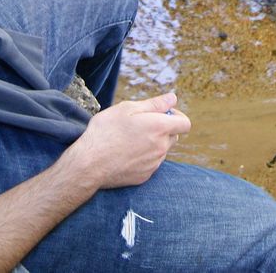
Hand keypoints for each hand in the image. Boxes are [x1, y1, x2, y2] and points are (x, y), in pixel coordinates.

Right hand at [64, 92, 190, 188]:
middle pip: (173, 136)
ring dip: (153, 143)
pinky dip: (144, 156)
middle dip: (164, 129)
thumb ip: (154, 104)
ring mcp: (154, 163)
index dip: (177, 116)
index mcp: (159, 128)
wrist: (89, 163)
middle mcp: (161, 147)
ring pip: (161, 150)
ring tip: (130, 139)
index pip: (185, 124)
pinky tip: (126, 153)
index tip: (163, 114)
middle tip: (142, 124)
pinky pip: (151, 163)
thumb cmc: (106, 131)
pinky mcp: (145, 176)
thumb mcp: (127, 109)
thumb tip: (173, 99)